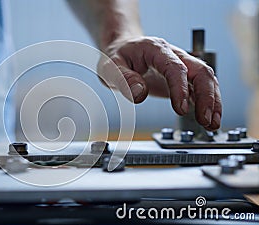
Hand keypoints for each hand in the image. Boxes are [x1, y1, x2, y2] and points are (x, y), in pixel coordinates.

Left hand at [97, 36, 221, 129]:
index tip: (181, 109)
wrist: (123, 48)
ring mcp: (182, 66)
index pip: (175, 68)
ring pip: (206, 80)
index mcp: (156, 49)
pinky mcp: (183, 78)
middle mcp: (174, 55)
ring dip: (213, 102)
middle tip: (205, 121)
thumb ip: (124, 79)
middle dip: (207, 97)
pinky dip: (208, 104)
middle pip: (200, 72)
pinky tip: (209, 121)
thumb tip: (140, 93)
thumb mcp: (110, 67)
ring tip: (212, 125)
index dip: (180, 88)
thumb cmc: (117, 56)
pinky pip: (201, 88)